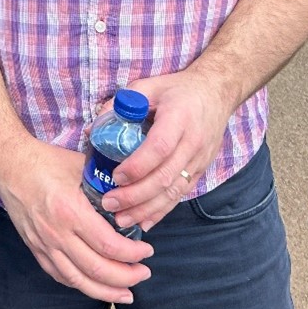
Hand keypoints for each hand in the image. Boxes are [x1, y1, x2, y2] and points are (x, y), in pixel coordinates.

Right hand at [0, 139, 153, 303]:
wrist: (8, 162)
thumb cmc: (44, 160)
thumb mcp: (79, 166)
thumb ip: (104, 181)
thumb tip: (130, 192)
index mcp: (70, 211)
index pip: (109, 246)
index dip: (133, 254)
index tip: (147, 251)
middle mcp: (56, 233)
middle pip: (97, 270)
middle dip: (127, 277)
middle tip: (144, 273)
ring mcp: (44, 244)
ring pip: (79, 280)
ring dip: (106, 291)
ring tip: (126, 293)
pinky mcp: (35, 248)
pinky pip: (60, 276)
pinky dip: (81, 284)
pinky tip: (95, 285)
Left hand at [102, 70, 231, 231]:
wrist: (215, 93)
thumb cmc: (176, 89)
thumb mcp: (147, 87)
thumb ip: (119, 105)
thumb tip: (92, 131)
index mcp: (178, 118)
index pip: (159, 147)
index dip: (137, 166)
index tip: (115, 177)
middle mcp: (192, 143)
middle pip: (165, 176)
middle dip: (135, 195)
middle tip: (110, 204)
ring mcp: (199, 160)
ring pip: (173, 191)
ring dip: (146, 209)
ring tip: (121, 220)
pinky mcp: (200, 171)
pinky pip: (180, 194)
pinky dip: (162, 210)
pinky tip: (144, 221)